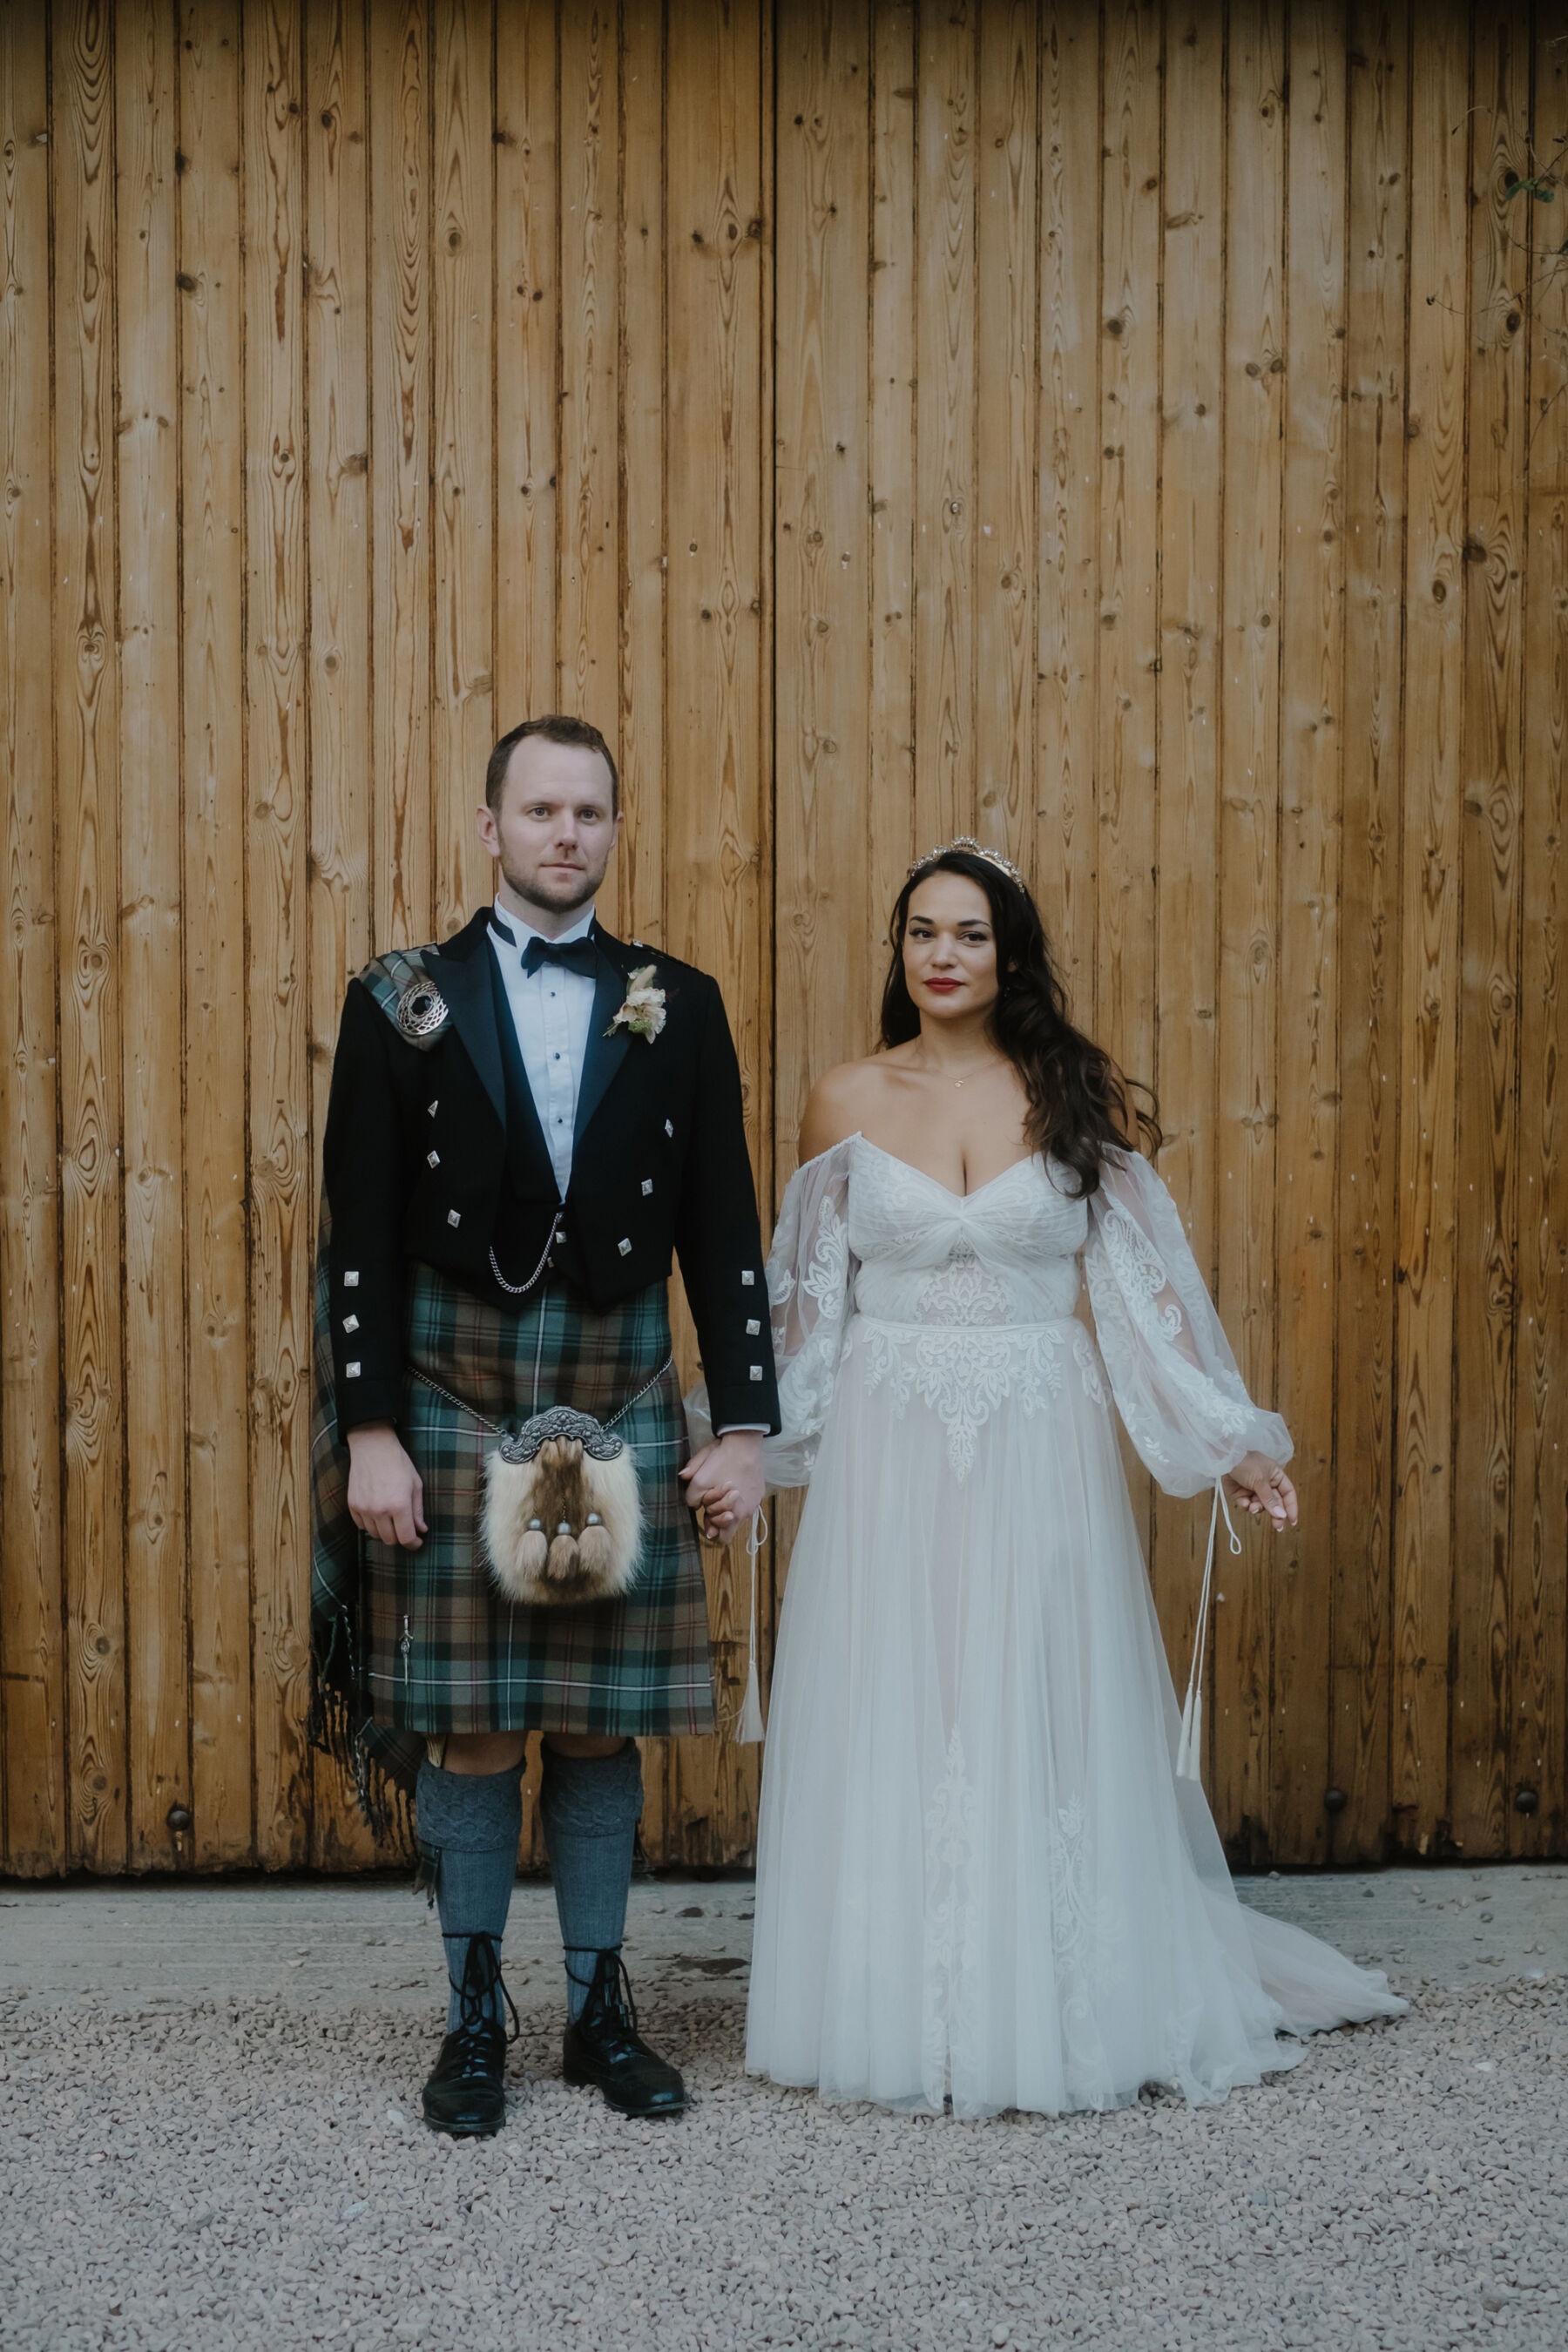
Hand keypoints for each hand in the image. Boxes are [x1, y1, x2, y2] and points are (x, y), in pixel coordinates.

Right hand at [346, 1421, 427, 1548]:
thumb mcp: (416, 1485)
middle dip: (400, 1537)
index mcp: (399, 1505)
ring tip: (391, 1518)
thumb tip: (421, 1530)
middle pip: (390, 1540)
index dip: (413, 1544)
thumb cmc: (398, 1463)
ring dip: (385, 1531)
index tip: (417, 1542)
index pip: (406, 1538)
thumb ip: (418, 1510)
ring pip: (375, 1535)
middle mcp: (380, 1510)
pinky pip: (362, 1526)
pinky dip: (371, 1525)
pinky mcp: (353, 1505)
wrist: (373, 1447)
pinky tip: (377, 1514)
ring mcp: (364, 1509)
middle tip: (405, 1527)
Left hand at [680, 1431, 764, 1544]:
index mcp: (735, 1514)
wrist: (744, 1442)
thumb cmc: (722, 1462)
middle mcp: (748, 1511)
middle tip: (713, 1500)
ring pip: (739, 1511)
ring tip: (723, 1488)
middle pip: (731, 1525)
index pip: (724, 1538)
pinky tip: (733, 1480)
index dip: (712, 1528)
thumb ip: (691, 1498)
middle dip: (719, 1516)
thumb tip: (693, 1505)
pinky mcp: (760, 1489)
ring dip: (729, 1505)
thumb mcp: (698, 1480)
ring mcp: (756, 1500)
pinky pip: (747, 1500)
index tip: (707, 1513)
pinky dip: (739, 1496)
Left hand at [1223, 1451, 1297, 1530]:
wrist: (1224, 1458)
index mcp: (1276, 1476)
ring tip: (1253, 1507)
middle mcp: (1266, 1483)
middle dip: (1275, 1514)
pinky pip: (1247, 1505)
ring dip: (1258, 1508)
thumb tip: (1282, 1515)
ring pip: (1261, 1506)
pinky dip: (1245, 1505)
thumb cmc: (1246, 1463)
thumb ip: (1270, 1500)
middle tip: (1278, 1526)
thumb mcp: (1261, 1481)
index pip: (1288, 1493)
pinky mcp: (1241, 1494)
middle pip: (1275, 1503)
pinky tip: (1243, 1502)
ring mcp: (1253, 1489)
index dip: (1291, 1507)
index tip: (1292, 1521)